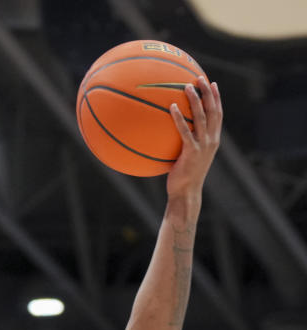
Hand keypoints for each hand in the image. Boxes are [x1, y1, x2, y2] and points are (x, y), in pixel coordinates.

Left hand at [167, 76, 221, 198]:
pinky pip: (185, 131)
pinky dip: (179, 118)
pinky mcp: (192, 152)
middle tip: (200, 78)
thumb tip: (171, 133)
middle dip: (208, 93)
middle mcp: (211, 140)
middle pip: (213, 111)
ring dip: (195, 100)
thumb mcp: (188, 157)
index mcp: (213, 140)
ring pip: (201, 117)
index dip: (216, 98)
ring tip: (188, 86)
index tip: (212, 84)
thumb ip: (186, 143)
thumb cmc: (184, 176)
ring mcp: (203, 146)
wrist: (186, 192)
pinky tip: (171, 107)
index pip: (218, 114)